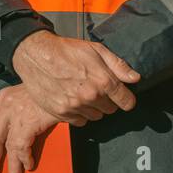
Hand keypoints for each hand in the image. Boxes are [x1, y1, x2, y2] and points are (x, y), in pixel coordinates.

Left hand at [0, 85, 64, 172]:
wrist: (66, 79)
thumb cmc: (52, 87)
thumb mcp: (29, 92)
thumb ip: (18, 106)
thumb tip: (14, 131)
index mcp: (4, 97)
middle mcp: (7, 104)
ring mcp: (17, 112)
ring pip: (7, 146)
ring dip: (10, 166)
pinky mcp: (29, 121)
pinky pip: (22, 147)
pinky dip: (24, 159)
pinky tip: (28, 165)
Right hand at [11, 31, 140, 124]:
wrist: (37, 55)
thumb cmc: (67, 50)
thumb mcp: (97, 50)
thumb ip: (118, 66)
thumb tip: (135, 78)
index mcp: (102, 80)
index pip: (126, 102)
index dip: (127, 99)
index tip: (124, 97)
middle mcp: (90, 96)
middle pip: (111, 110)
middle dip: (108, 100)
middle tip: (98, 88)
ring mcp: (74, 107)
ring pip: (96, 116)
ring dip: (94, 108)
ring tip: (84, 92)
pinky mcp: (61, 113)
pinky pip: (80, 122)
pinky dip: (80, 113)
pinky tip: (74, 99)